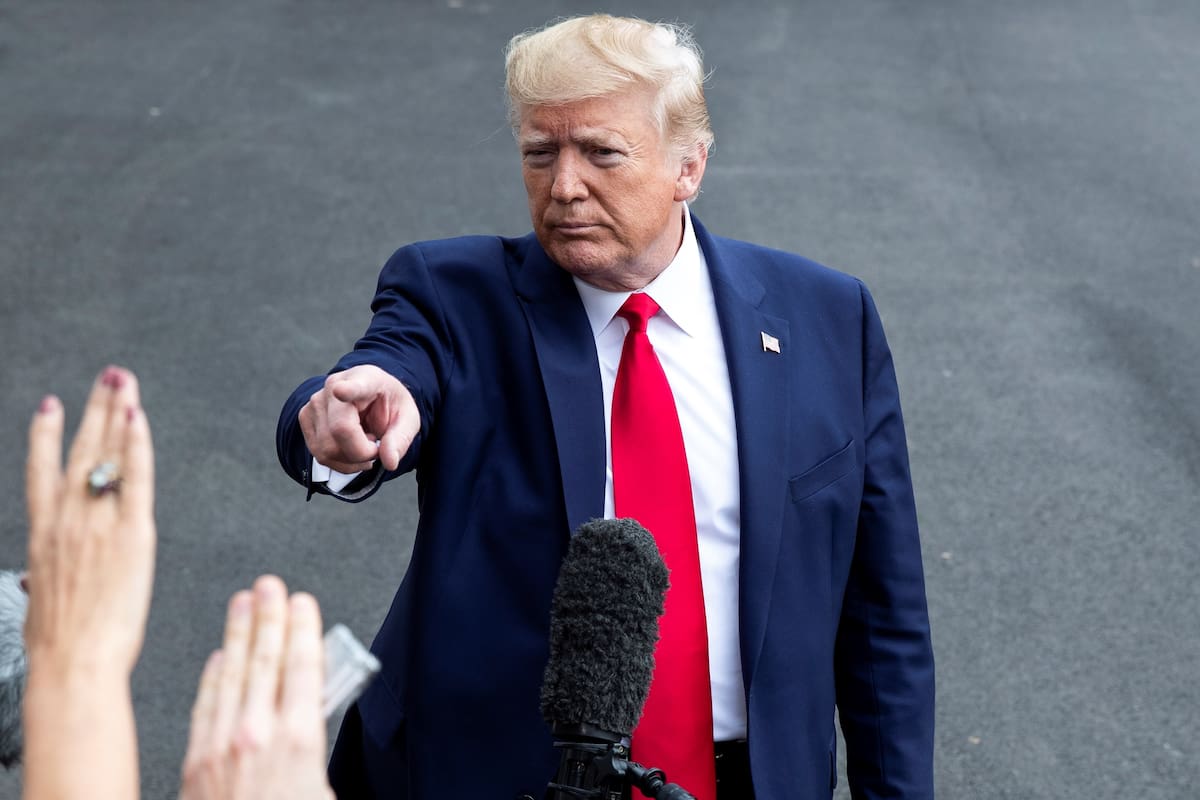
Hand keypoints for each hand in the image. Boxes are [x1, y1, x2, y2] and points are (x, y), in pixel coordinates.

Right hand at [23, 365, 154, 677]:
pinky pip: (135, 478)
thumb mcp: (42, 599)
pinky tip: (138, 420)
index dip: (45, 435)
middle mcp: (67, 520)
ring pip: (107, 454)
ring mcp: (98, 522)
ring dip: (117, 412)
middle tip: (107, 376)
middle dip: (94, 408)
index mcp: (43, 535)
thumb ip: (48, 573)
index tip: (50, 405)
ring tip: (125, 383)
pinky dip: (136, 445)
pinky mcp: (132, 533)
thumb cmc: (60, 644)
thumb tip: (41, 576)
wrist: (73, 662)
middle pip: (79, 450)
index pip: (42, 471)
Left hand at [179, 576, 333, 799]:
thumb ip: (320, 750)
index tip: (302, 602)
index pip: (303, 667)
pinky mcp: (196, 763)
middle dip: (269, 616)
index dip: (302, 628)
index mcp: (299, 741)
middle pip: (266, 660)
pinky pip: (205, 705)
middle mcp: (257, 735)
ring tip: (243, 603)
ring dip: (239, 633)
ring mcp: (222, 746)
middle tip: (269, 585)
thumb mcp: (325, 789)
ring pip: (233, 674)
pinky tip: (217, 657)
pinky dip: (213, 675)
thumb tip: (321, 718)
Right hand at [298, 364, 418, 471]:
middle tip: (376, 447)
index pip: (354, 386)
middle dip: (362, 453)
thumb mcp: (408, 419)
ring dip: (351, 460)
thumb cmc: (389, 405)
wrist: (373, 398)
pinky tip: (351, 449)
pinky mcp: (305, 417)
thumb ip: (400, 439)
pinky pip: (319, 454)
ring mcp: (315, 402)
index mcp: (367, 379)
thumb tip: (389, 462)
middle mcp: (334, 385)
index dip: (347, 390)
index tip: (340, 391)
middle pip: (340, 432)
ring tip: (364, 444)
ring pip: (326, 449)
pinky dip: (340, 462)